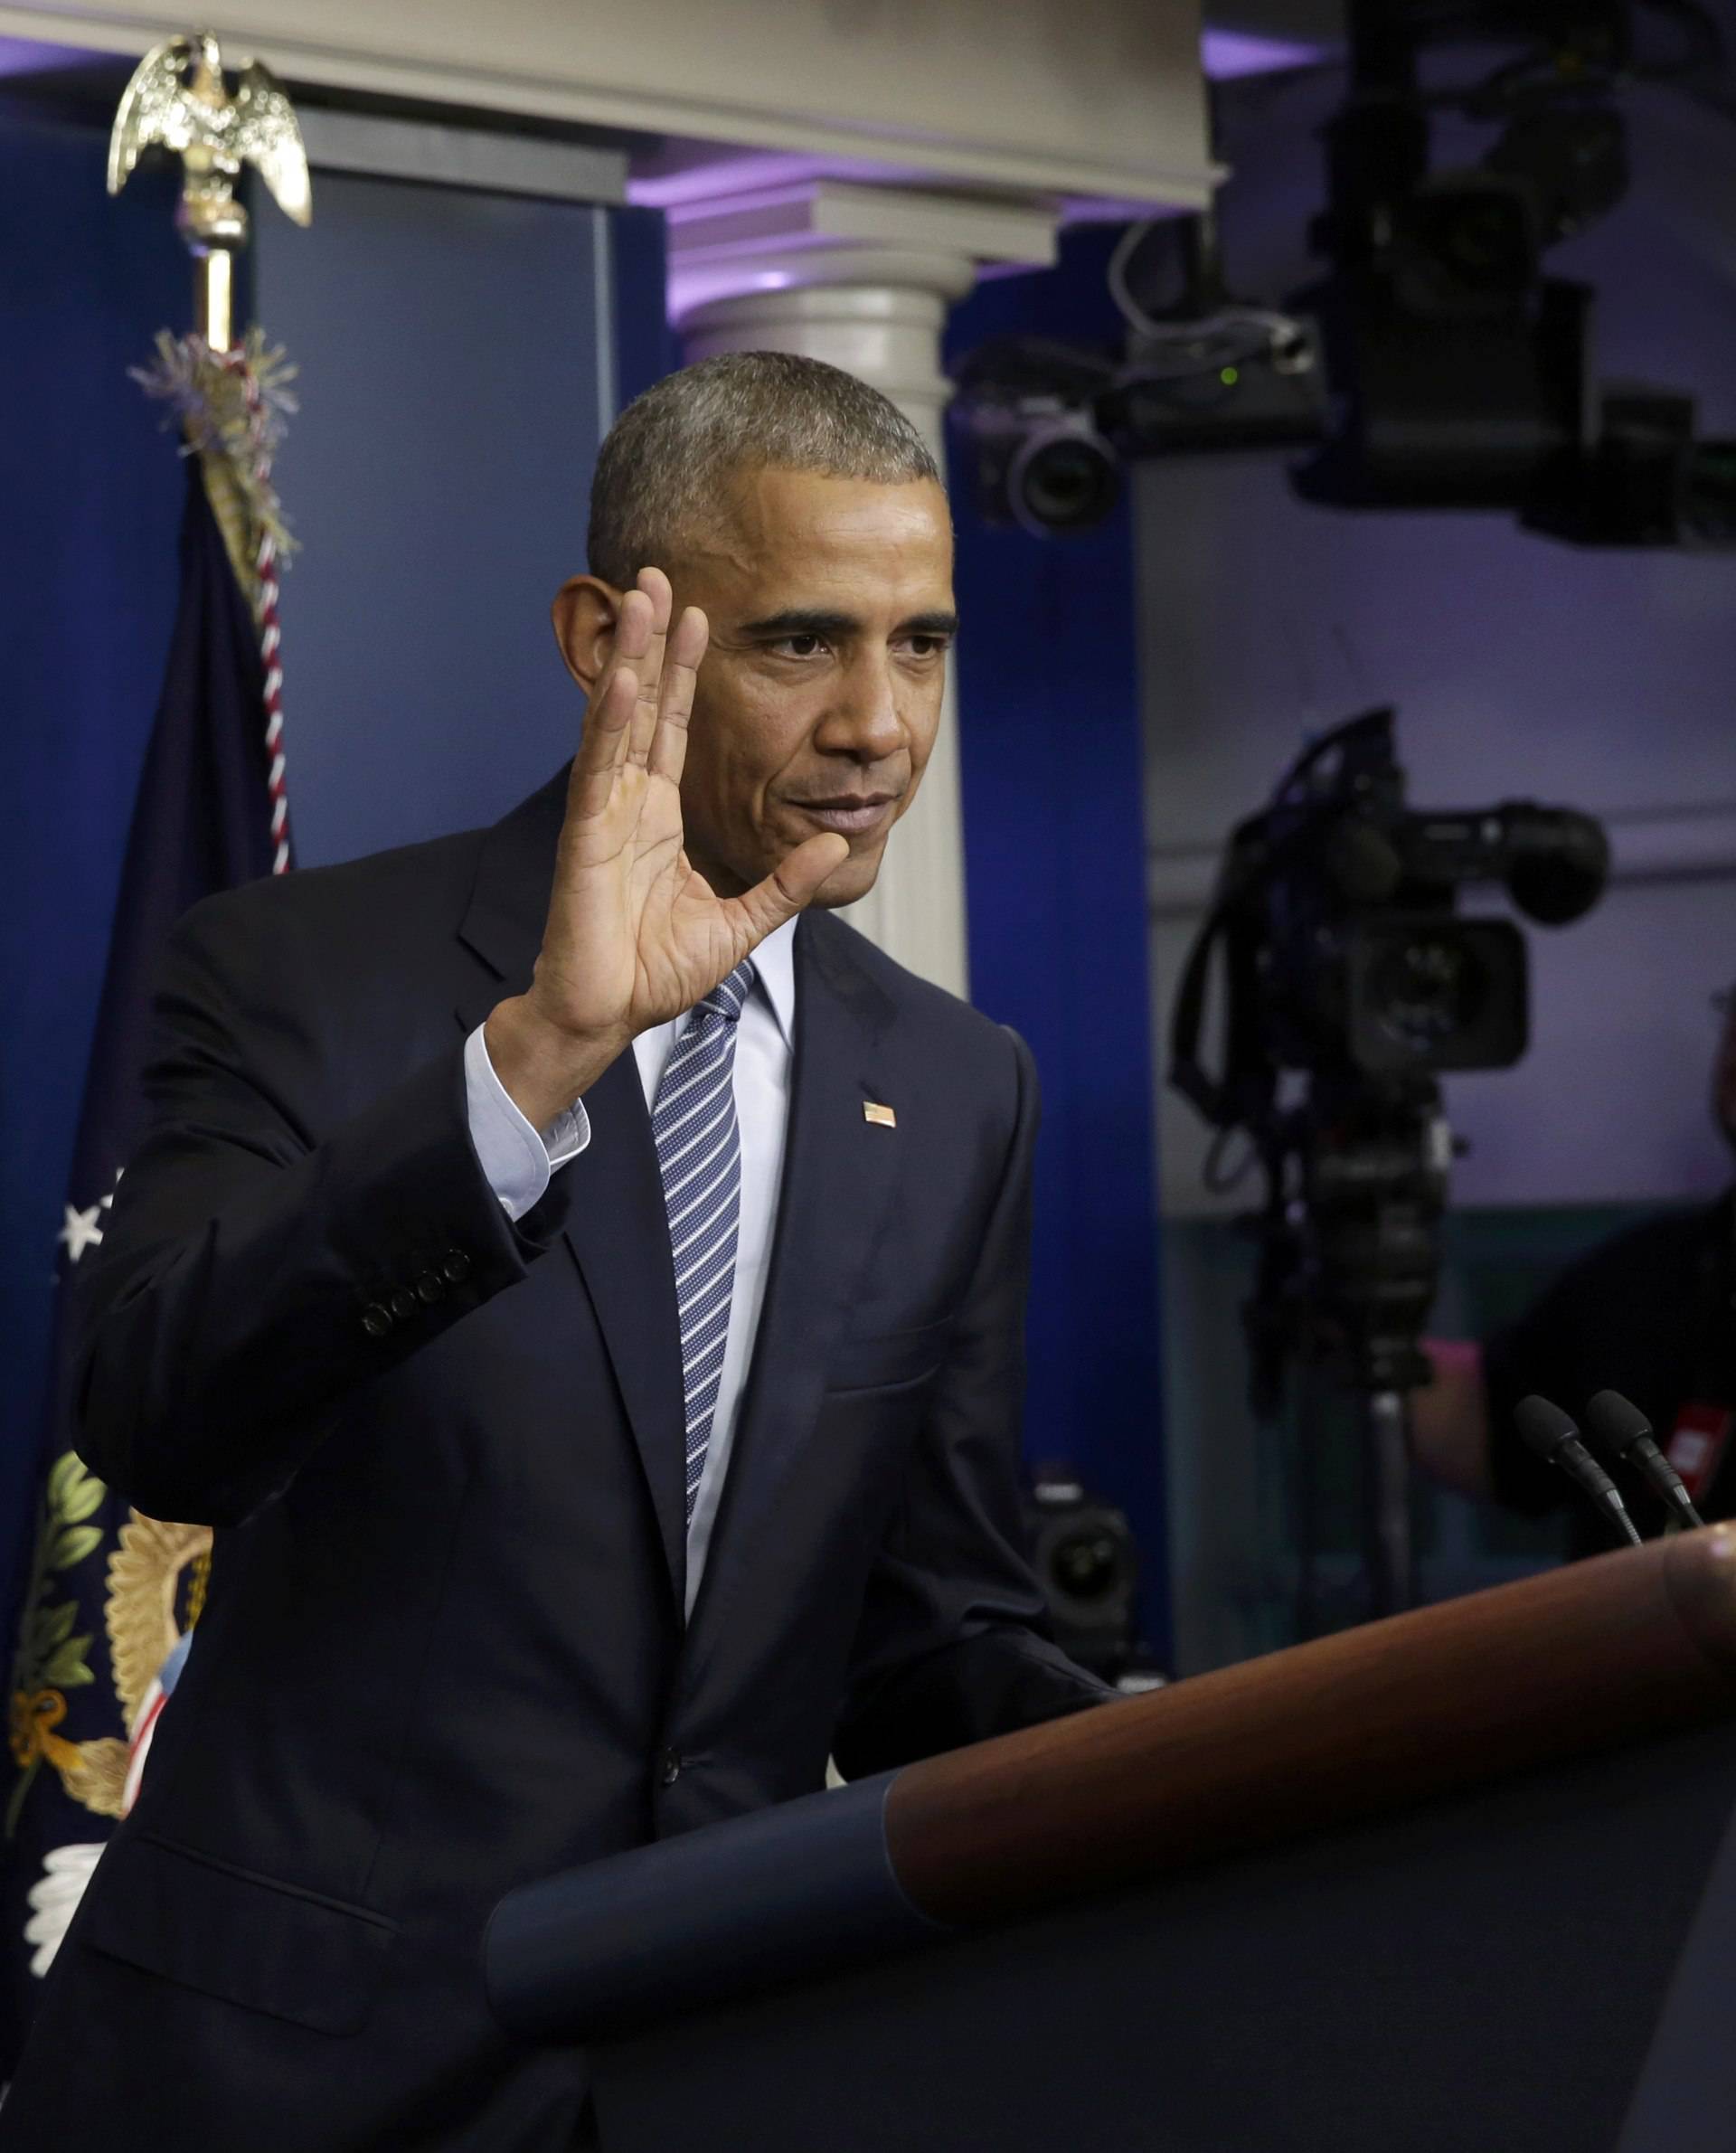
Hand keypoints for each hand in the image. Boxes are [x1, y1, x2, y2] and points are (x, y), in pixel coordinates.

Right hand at [485, 568, 848, 1129]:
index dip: (684, 673)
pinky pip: (599, 769)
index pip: (674, 729)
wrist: (609, 1018)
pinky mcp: (586, 837)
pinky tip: (627, 679)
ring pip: (618, 720)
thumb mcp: (741, 925)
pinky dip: (612, 722)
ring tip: (640, 599)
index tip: (696, 616)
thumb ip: (785, 884)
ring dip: (632, 659)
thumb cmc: (655, 975)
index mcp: (658, 818)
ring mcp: (603, 815)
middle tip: (657, 576)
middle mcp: (627, 804)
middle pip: (644, 707)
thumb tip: (836, 845)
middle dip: (652, 642)